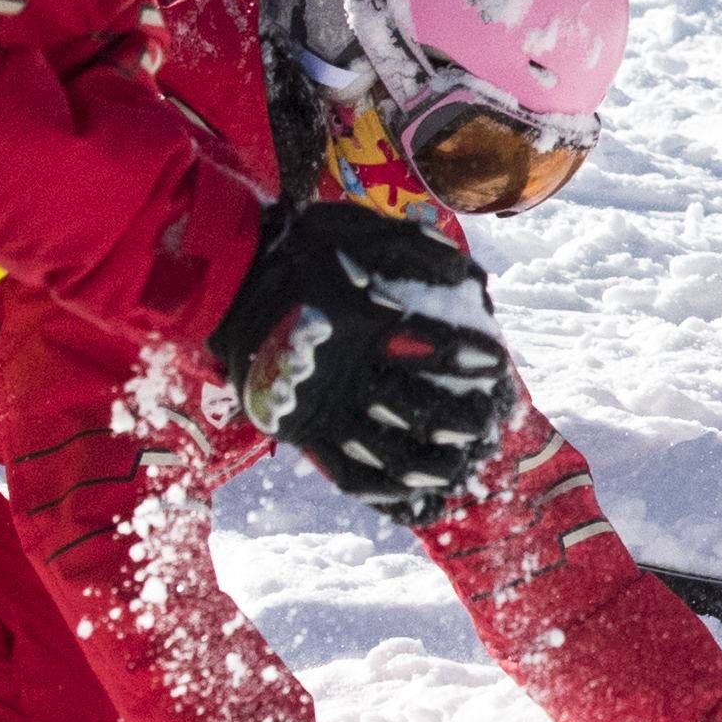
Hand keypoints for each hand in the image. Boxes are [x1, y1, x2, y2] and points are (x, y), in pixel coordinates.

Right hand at [218, 198, 514, 522]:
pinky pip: (344, 472)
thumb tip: (465, 270)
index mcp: (361, 323)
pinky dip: (381, 488)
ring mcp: (318, 408)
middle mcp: (342, 372)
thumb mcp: (353, 228)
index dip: (471, 358)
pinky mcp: (297, 430)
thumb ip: (411, 247)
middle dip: (461, 420)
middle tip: (487, 423)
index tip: (498, 362)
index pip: (433, 348)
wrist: (223, 284)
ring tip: (459, 466)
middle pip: (416, 410)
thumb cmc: (296, 251)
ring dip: (429, 462)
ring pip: (385, 451)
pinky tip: (408, 493)